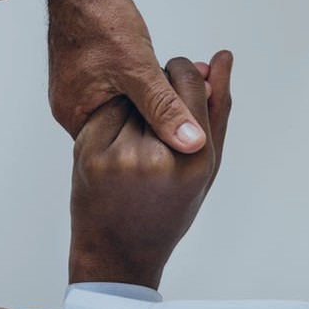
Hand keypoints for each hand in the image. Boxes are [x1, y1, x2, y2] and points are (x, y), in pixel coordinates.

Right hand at [48, 0, 206, 152]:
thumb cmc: (101, 19)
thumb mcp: (139, 68)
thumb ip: (164, 108)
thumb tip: (191, 143)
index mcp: (74, 115)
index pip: (120, 146)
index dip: (152, 139)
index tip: (180, 128)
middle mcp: (70, 107)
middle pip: (121, 128)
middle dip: (155, 116)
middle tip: (187, 103)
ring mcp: (75, 90)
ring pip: (122, 108)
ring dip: (150, 98)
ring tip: (176, 85)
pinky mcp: (84, 74)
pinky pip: (116, 91)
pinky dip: (139, 85)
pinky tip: (156, 74)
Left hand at [70, 52, 233, 287]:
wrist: (118, 251)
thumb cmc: (170, 207)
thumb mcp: (205, 167)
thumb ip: (217, 109)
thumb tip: (222, 56)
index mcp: (194, 159)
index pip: (188, 82)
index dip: (183, 71)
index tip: (179, 76)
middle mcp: (156, 157)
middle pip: (156, 87)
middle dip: (158, 87)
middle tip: (155, 111)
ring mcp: (118, 156)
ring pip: (128, 98)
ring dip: (134, 103)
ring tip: (136, 137)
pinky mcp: (87, 153)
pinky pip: (103, 114)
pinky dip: (110, 119)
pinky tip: (114, 144)